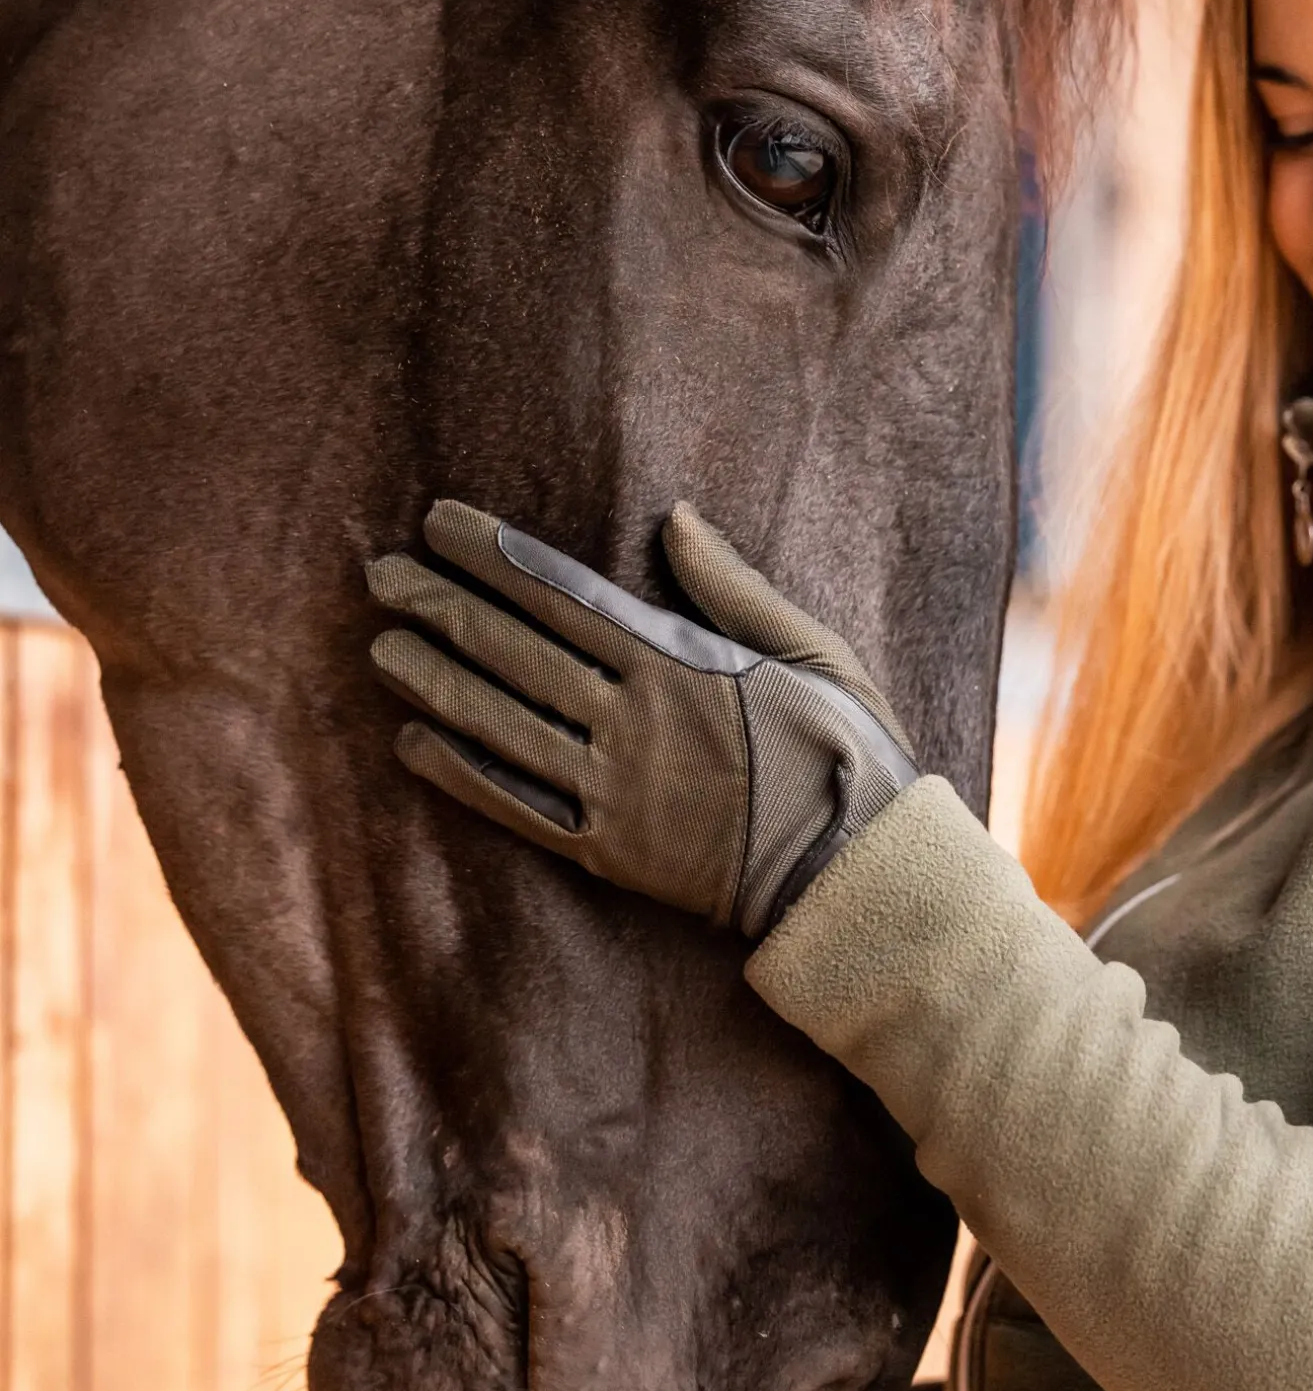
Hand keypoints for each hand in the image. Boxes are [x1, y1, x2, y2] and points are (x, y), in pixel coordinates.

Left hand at [366, 502, 915, 937]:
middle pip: (515, 653)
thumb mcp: (812, 650)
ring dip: (435, 683)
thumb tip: (676, 517)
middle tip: (379, 575)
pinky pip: (516, 807)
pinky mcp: (607, 852)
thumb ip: (735, 587)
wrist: (855, 873)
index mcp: (680, 664)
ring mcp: (614, 790)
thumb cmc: (846, 751)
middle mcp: (633, 723)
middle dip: (442, 607)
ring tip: (380, 647)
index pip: (563, 595)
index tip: (439, 524)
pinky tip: (412, 744)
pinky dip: (461, 775)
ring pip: (502, 725)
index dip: (494, 557)